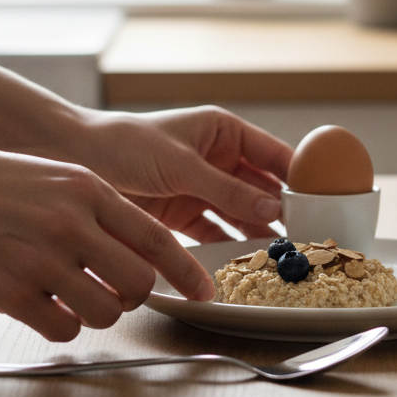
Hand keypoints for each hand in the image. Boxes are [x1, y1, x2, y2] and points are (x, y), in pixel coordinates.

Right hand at [0, 141, 214, 341]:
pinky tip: (45, 304)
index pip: (157, 240)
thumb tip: (143, 250)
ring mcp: (40, 261)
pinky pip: (62, 328)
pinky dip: (62, 324)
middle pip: (139, 283)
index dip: (187, 272)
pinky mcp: (10, 292)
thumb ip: (101, 209)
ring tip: (75, 296)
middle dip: (138, 296)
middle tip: (119, 292)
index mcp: (88, 191)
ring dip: (99, 312)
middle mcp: (71, 225)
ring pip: (105, 312)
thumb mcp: (59, 176)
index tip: (203, 291)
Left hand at [67, 106, 293, 242]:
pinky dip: (229, 249)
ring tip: (282, 258)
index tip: (324, 201)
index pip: (275, 156)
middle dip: (285, 214)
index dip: (301, 177)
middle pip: (264, 190)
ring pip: (243, 216)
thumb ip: (226, 190)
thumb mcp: (180, 164)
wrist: (72, 160)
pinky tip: (245, 264)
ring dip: (260, 235)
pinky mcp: (183, 216)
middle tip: (308, 239)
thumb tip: (274, 209)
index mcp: (224, 132)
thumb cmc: (123, 144)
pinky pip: (216, 234)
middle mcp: (219, 160)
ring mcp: (203, 190)